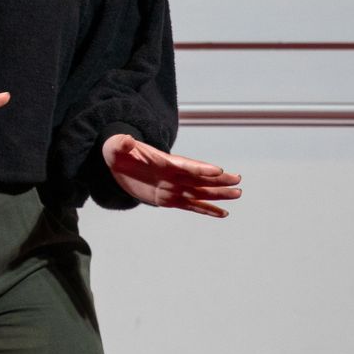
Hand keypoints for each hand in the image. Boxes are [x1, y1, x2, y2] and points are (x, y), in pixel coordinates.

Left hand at [102, 134, 242, 216]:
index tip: (218, 170)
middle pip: (200, 179)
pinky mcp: (169, 199)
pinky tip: (222, 214)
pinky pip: (192, 206)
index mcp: (163, 162)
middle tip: (238, 181)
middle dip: (218, 180)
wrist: (117, 163)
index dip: (201, 168)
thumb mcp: (116, 146)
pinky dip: (207, 210)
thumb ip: (122, 144)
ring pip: (200, 192)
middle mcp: (173, 175)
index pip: (186, 165)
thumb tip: (125, 140)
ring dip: (219, 194)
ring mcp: (173, 187)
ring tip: (237, 195)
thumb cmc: (117, 151)